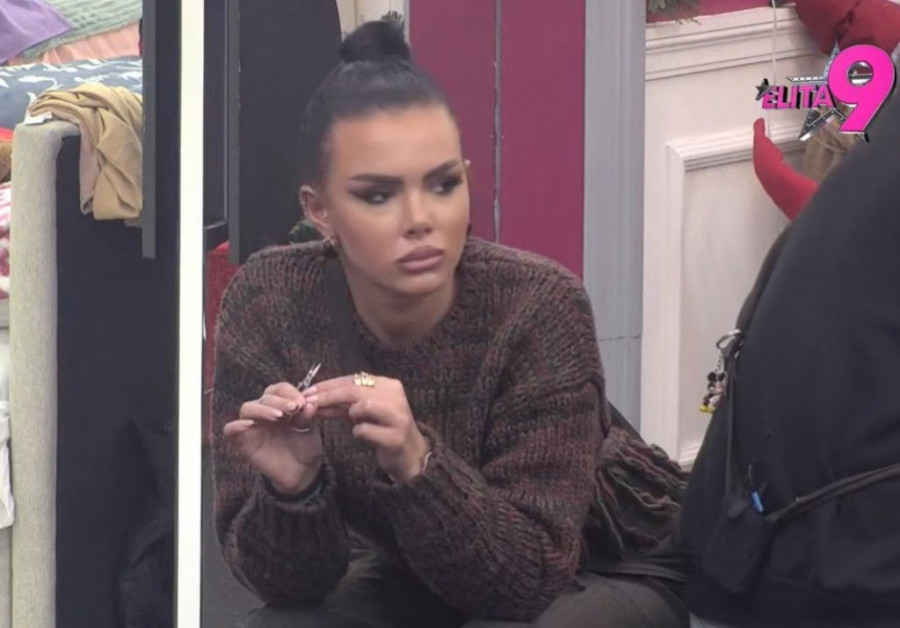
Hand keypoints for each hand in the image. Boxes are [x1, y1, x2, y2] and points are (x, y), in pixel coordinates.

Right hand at [223, 382, 323, 494]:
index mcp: (281, 404)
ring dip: (262, 409)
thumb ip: (307, 415)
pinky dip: (236, 425)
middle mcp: (265, 411)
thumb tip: (311, 401)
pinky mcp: (243, 441)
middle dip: (279, 401)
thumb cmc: (304, 447)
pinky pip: (230, 429)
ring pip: (248, 408)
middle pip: (265, 398)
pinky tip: (250, 425)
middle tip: (294, 408)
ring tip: (278, 416)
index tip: (302, 402)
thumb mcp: (309, 429)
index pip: (279, 389)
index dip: (290, 392)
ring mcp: (253, 425)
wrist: (301, 472)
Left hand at [305, 375, 429, 482]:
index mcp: (389, 385)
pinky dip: (358, 432)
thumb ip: (343, 404)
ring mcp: (398, 417)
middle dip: (328, 396)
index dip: (329, 385)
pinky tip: (361, 435)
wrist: (410, 455)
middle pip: (355, 390)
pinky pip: (366, 430)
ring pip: (364, 405)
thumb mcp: (364, 413)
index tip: (307, 391)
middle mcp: (396, 397)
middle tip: (307, 403)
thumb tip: (313, 399)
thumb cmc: (384, 429)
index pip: (353, 379)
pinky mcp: (395, 437)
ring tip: (351, 419)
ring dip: (350, 412)